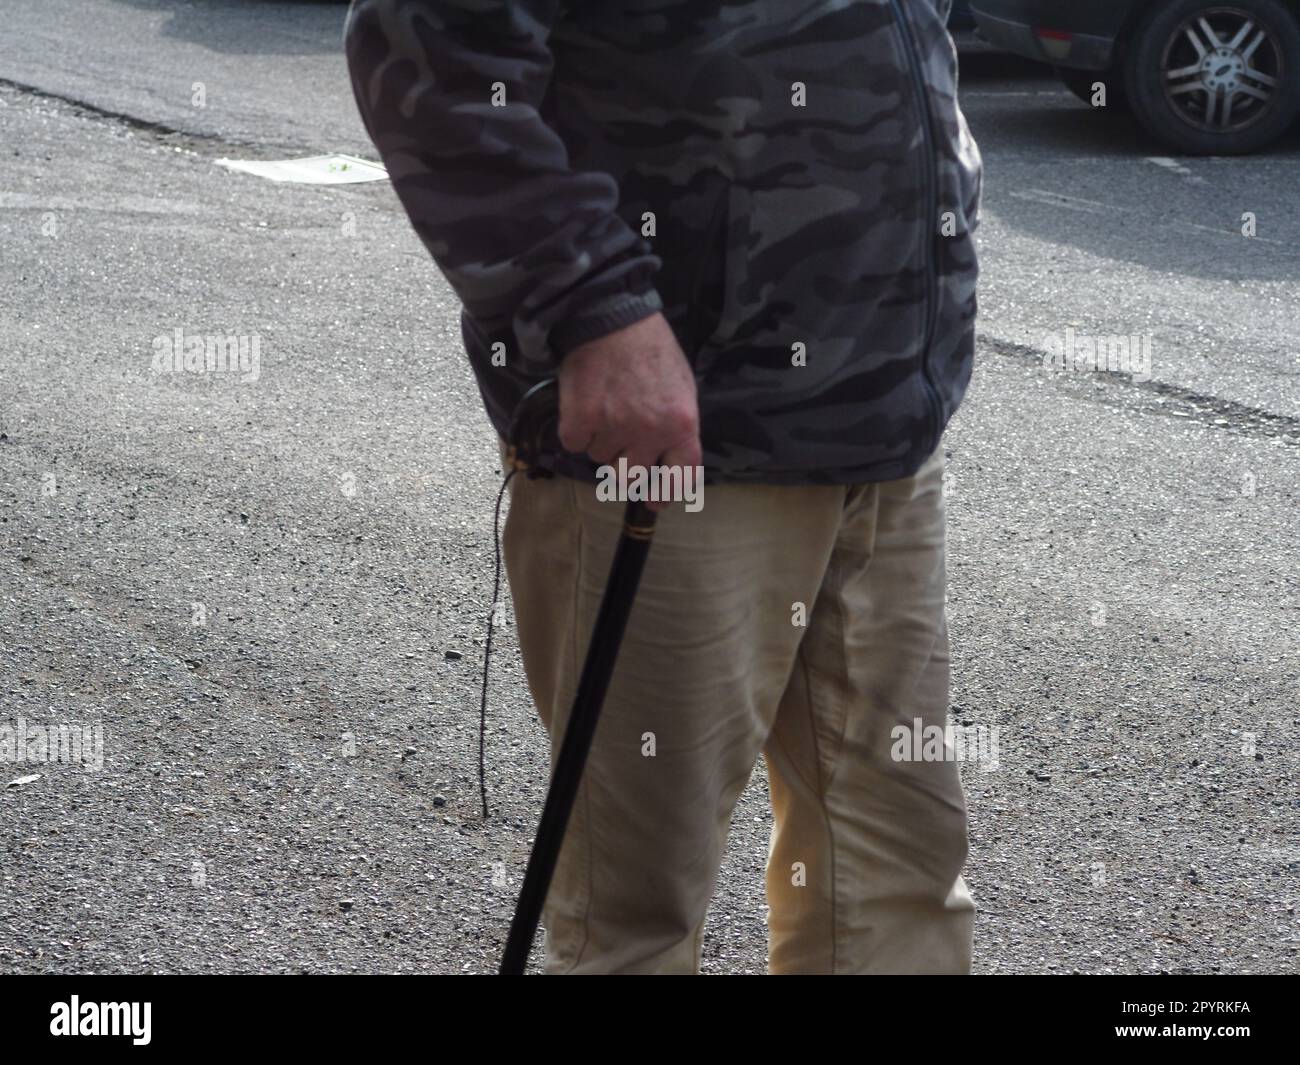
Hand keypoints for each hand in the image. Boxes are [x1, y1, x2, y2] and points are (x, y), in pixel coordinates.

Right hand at [557, 312, 701, 510]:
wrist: (611, 316)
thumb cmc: (649, 348)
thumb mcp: (681, 385)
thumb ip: (677, 425)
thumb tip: (668, 459)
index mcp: (682, 424)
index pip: (680, 475)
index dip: (666, 493)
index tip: (654, 500)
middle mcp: (650, 432)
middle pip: (630, 475)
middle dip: (623, 464)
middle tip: (618, 444)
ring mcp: (614, 428)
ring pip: (600, 457)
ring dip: (599, 439)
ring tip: (604, 405)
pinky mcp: (581, 420)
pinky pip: (574, 443)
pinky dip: (576, 428)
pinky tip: (584, 402)